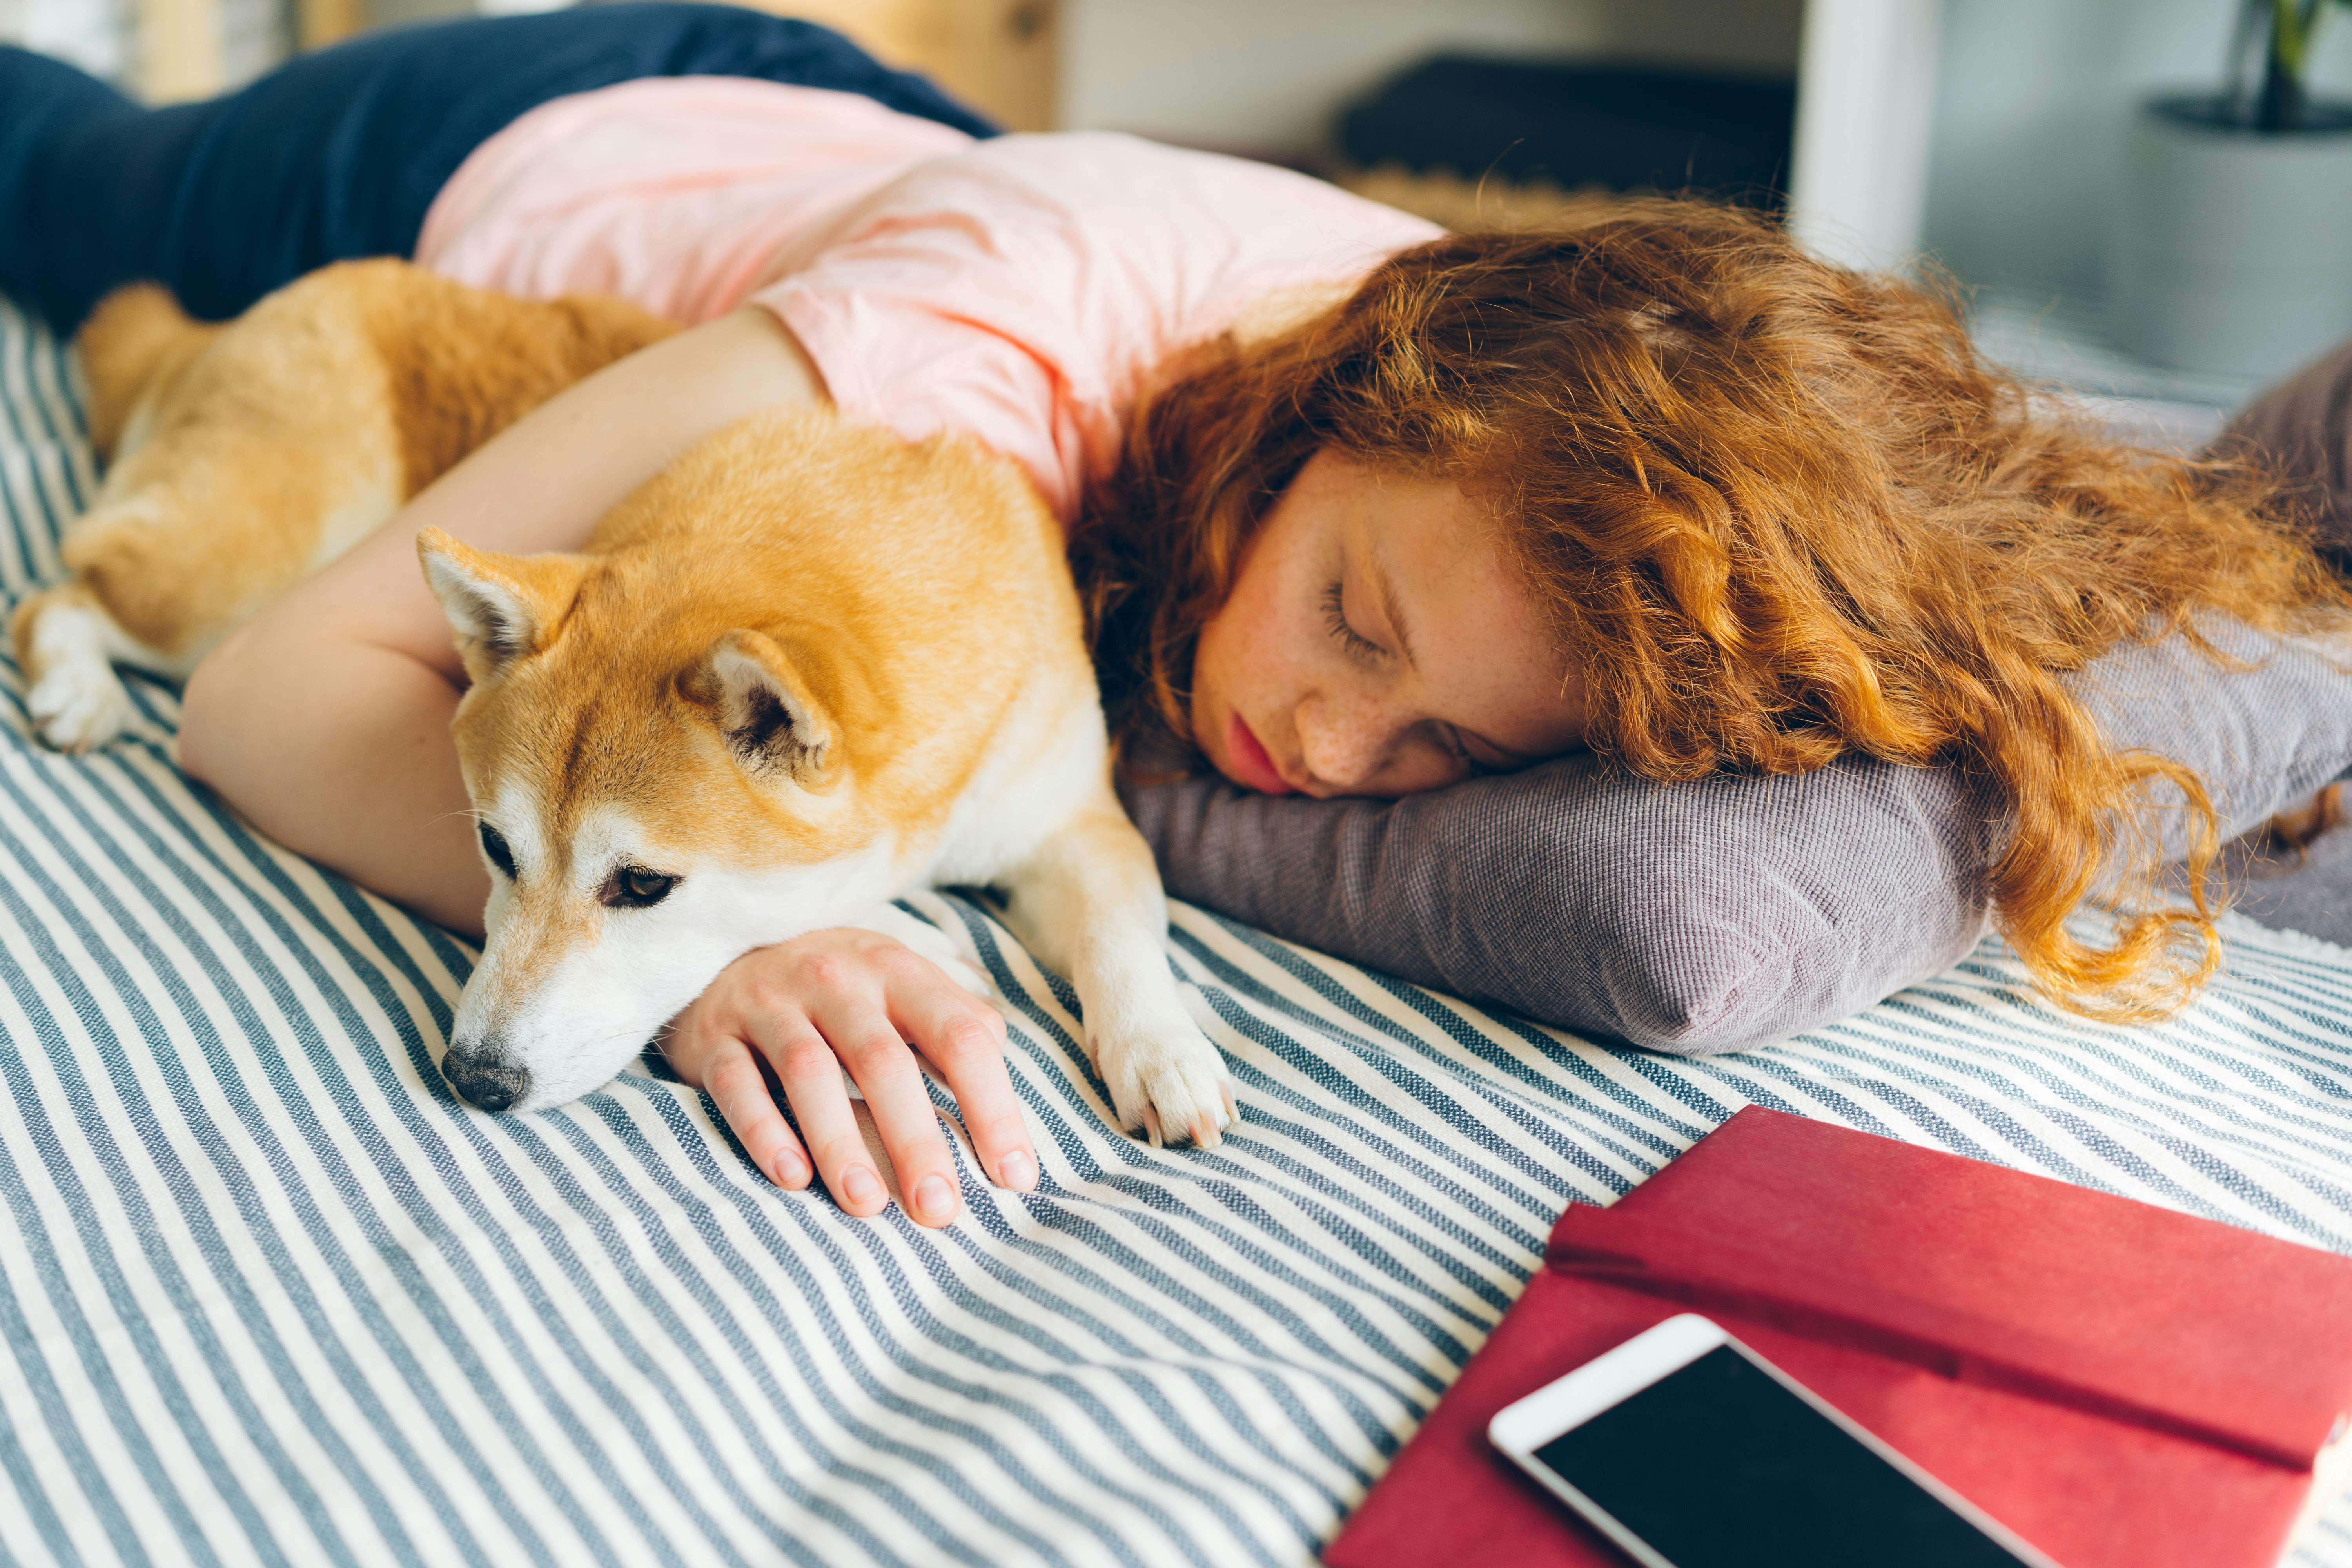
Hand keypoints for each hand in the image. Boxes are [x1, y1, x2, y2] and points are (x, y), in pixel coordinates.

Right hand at [660, 927, 1035, 1225]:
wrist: (733, 951)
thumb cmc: (844, 994)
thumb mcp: (906, 992)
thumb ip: (959, 1036)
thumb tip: (1010, 1118)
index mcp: (899, 973)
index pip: (961, 1036)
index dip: (993, 1107)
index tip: (1015, 1177)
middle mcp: (837, 980)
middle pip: (884, 1061)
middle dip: (916, 1139)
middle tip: (938, 1210)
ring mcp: (772, 1003)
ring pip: (809, 1072)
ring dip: (840, 1142)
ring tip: (867, 1205)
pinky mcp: (717, 1033)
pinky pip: (737, 1083)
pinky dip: (763, 1130)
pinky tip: (792, 1177)